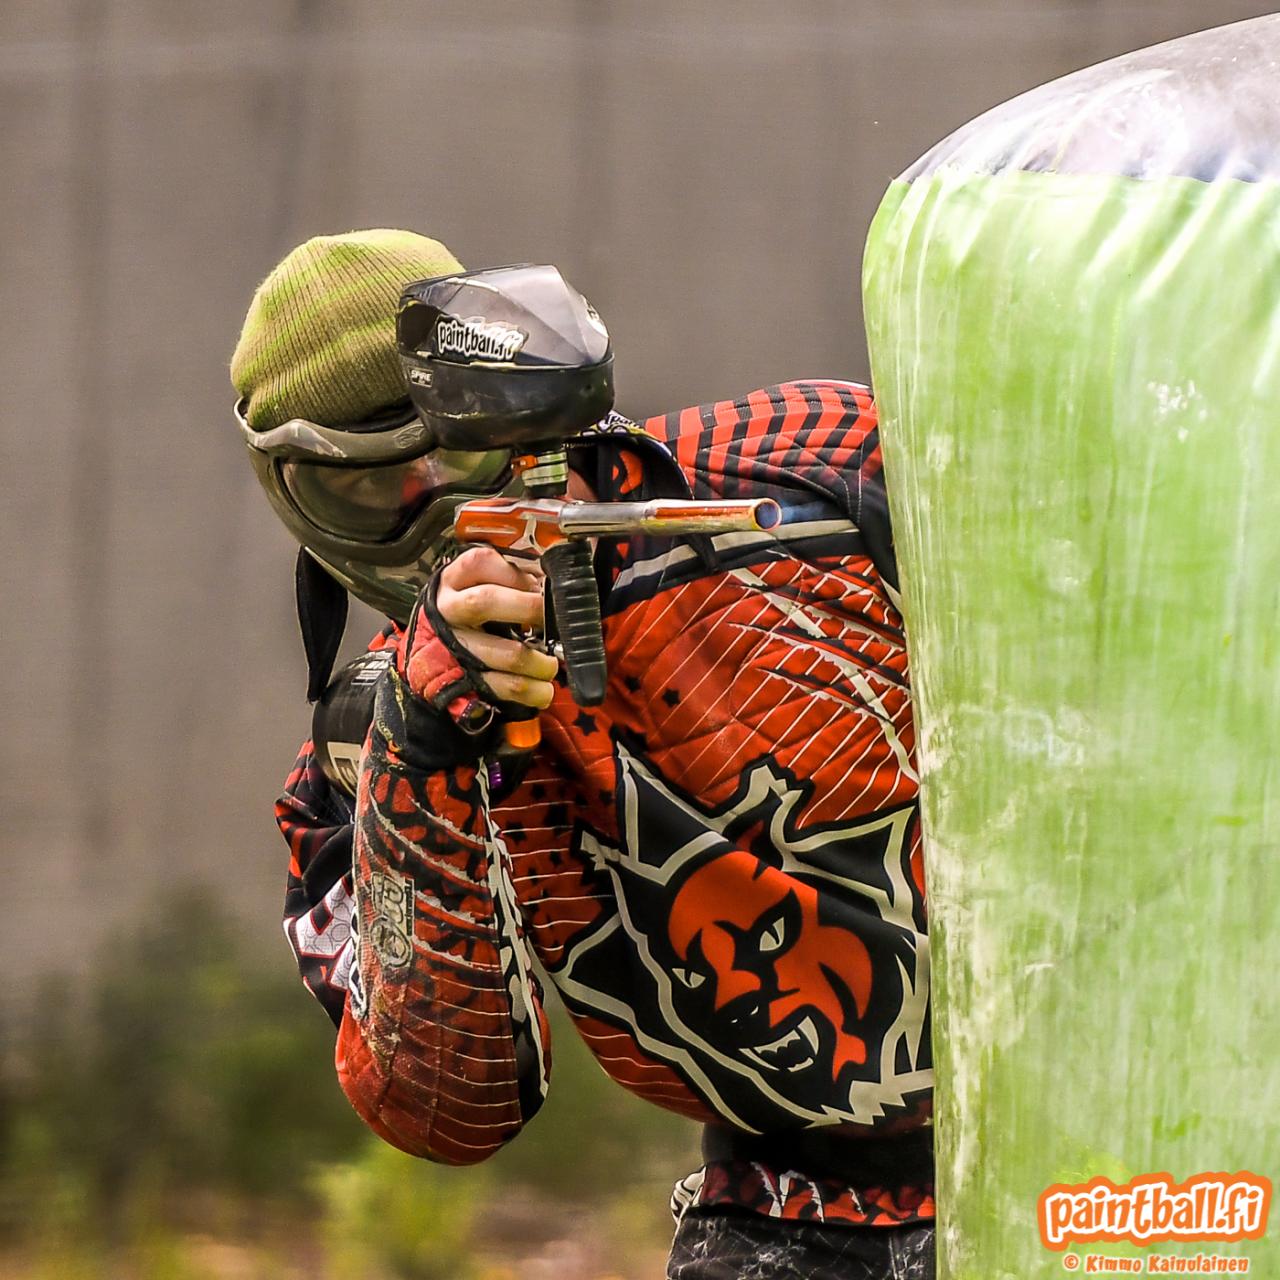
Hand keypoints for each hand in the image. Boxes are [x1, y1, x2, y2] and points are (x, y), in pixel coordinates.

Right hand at [410, 547, 559, 710]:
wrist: (429, 654)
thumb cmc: (465, 614)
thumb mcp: (476, 586)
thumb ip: (510, 580)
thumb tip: (548, 585)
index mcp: (454, 581)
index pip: (481, 563)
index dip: (517, 575)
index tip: (540, 586)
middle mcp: (449, 610)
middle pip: (486, 602)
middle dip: (530, 609)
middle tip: (553, 617)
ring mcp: (455, 646)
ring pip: (506, 652)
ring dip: (539, 661)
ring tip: (551, 663)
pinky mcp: (465, 679)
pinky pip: (503, 686)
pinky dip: (531, 691)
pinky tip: (542, 689)